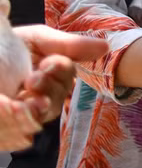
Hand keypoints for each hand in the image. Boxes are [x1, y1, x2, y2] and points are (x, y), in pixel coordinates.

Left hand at [0, 25, 106, 142]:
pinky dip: (21, 121)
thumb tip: (105, 47)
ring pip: (43, 114)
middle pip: (58, 97)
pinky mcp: (12, 119)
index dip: (61, 70)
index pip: (67, 74)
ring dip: (36, 106)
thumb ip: (69, 44)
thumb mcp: (37, 39)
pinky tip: (13, 108)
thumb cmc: (6, 45)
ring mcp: (25, 107)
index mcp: (50, 70)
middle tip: (31, 79)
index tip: (48, 62)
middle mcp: (41, 91)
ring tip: (21, 98)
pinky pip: (23, 128)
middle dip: (49, 88)